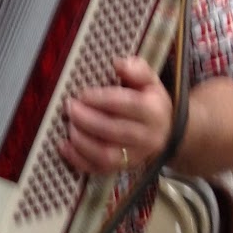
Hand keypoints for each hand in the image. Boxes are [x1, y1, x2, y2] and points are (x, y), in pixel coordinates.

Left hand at [60, 55, 173, 177]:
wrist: (168, 133)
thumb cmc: (151, 103)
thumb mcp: (150, 81)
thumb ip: (137, 70)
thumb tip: (118, 63)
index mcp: (153, 111)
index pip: (127, 105)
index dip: (101, 99)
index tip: (82, 94)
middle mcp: (147, 136)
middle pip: (115, 130)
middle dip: (87, 119)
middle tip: (70, 108)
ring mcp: (136, 156)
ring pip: (107, 154)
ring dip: (82, 141)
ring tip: (69, 125)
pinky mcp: (124, 168)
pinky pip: (100, 169)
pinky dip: (79, 160)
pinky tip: (64, 146)